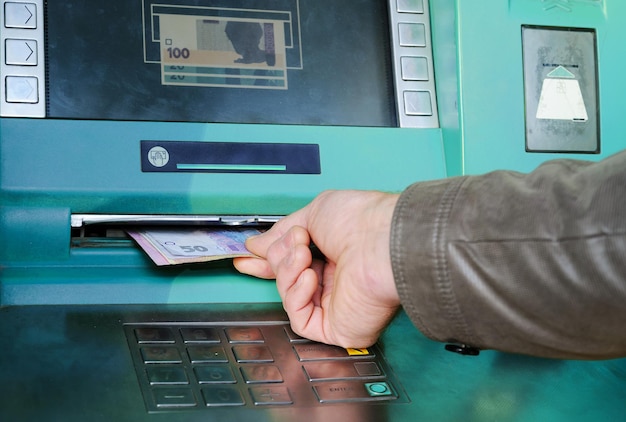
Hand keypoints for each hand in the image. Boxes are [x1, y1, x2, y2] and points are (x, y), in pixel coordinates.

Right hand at [234, 190, 400, 347]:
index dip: (269, 260)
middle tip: (295, 242)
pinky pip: (301, 319)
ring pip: (290, 297)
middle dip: (281, 258)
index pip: (293, 263)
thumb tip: (255, 245)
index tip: (248, 257)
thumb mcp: (313, 214)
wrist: (382, 240)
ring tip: (303, 253)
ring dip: (289, 271)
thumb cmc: (362, 221)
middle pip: (287, 279)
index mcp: (335, 254)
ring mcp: (338, 305)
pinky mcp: (338, 328)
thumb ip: (281, 232)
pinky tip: (310, 277)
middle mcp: (338, 280)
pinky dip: (297, 296)